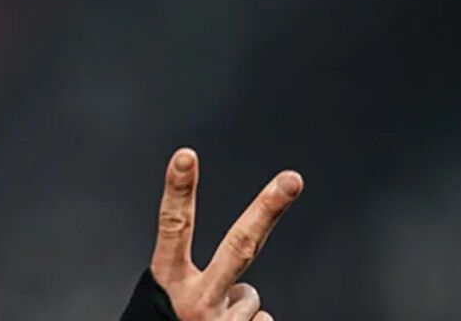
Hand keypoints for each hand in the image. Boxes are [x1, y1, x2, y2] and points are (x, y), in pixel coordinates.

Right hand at [150, 148, 302, 320]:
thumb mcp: (170, 301)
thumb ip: (206, 285)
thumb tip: (254, 297)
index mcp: (168, 282)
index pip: (173, 227)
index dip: (179, 190)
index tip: (186, 155)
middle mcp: (197, 301)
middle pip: (239, 246)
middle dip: (268, 208)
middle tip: (293, 178)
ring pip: (252, 299)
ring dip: (236, 310)